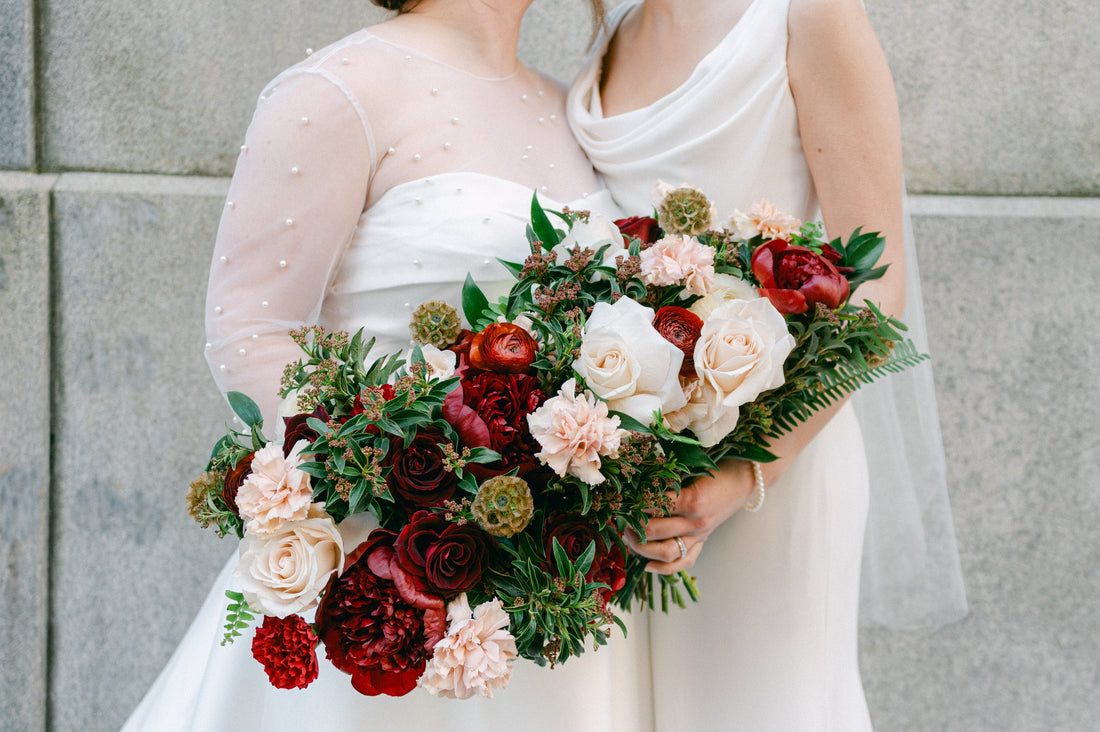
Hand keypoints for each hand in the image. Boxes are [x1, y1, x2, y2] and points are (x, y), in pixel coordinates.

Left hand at [625, 460, 755, 574]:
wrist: (745, 479)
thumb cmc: (717, 467)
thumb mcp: (692, 466)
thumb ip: (668, 477)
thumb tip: (636, 483)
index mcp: (692, 499)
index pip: (652, 506)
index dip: (633, 503)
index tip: (621, 499)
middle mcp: (695, 522)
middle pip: (653, 531)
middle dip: (631, 526)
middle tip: (620, 518)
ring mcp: (699, 535)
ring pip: (664, 552)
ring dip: (640, 547)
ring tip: (628, 536)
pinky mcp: (702, 542)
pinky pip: (682, 562)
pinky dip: (663, 568)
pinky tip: (647, 565)